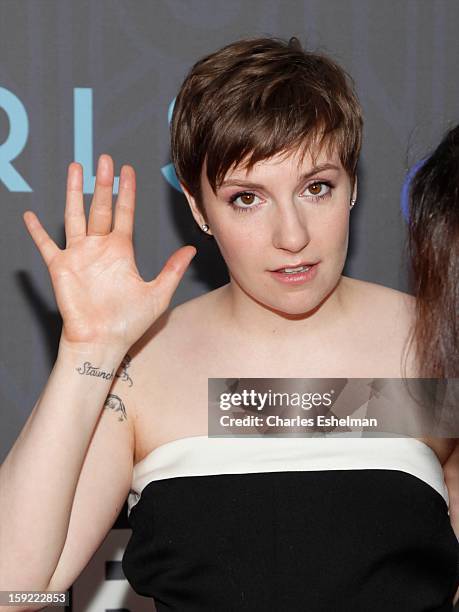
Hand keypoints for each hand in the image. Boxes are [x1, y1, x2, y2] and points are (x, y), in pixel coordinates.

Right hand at [22, 155, 195, 350]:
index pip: (125, 213)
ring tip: (75, 168)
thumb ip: (172, 270)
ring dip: (74, 192)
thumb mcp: (157, 294)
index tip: (129, 171)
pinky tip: (30, 215)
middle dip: (103, 183)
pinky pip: (46, 245)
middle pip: (101, 207)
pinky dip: (38, 231)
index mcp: (122, 251)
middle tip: (105, 160)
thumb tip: (191, 249)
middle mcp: (100, 248)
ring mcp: (79, 255)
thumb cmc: (129, 323)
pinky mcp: (61, 267)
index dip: (127, 192)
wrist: (103, 341)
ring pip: (75, 215)